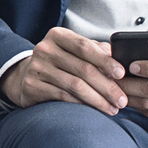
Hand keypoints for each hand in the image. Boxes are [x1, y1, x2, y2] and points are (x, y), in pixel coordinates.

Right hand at [0, 26, 127, 114]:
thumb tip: (119, 56)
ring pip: (74, 85)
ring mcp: (36, 68)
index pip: (85, 46)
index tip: (122, 74)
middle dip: (106, 86)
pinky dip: (81, 105)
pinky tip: (94, 111)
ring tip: (112, 109)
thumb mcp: (73, 51)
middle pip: (82, 69)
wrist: (25, 75)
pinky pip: (62, 97)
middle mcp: (45, 49)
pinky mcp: (31, 86)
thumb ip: (95, 50)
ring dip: (97, 99)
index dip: (105, 61)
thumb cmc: (58, 62)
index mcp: (58, 35)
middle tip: (122, 100)